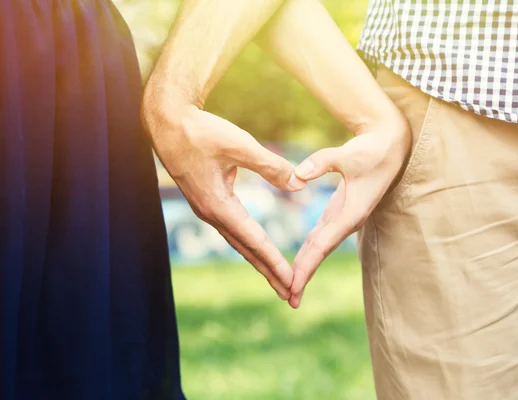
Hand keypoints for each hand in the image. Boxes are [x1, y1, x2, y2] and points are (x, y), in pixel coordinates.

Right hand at [142, 101, 305, 299]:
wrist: (167, 123)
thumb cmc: (201, 132)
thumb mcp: (240, 145)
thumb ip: (271, 165)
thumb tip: (300, 183)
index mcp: (218, 205)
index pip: (254, 240)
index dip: (274, 261)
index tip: (291, 280)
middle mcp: (211, 214)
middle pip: (245, 250)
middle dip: (268, 272)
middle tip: (289, 295)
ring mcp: (207, 209)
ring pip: (238, 241)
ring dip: (258, 260)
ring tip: (276, 278)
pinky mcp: (207, 201)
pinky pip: (232, 229)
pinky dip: (248, 243)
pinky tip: (256, 246)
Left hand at [288, 120, 410, 307]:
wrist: (391, 146)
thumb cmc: (372, 150)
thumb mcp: (348, 154)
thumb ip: (322, 162)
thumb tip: (296, 175)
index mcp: (351, 212)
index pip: (322, 244)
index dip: (306, 266)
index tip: (293, 285)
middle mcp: (348, 220)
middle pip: (320, 252)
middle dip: (304, 276)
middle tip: (288, 299)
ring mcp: (344, 218)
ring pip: (319, 246)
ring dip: (305, 267)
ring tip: (290, 290)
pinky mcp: (339, 211)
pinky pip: (320, 236)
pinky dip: (308, 251)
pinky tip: (298, 263)